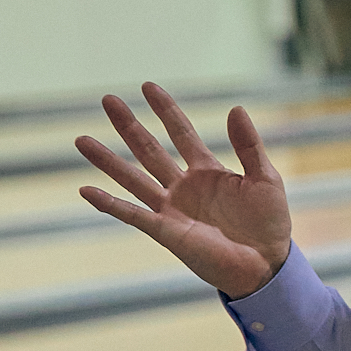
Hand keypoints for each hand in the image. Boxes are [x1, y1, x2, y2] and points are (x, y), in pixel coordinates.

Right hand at [75, 83, 291, 299]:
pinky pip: (132, 215)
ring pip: (132, 178)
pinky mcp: (166, 232)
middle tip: (107, 100)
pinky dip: (108, 203)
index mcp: (208, 172)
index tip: (148, 86)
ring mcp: (172, 209)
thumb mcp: (265, 178)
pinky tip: (86, 189)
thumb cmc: (269, 224)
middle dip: (128, 125)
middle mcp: (184, 187)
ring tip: (81, 139)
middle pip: (149, 150)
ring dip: (107, 160)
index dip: (166, 110)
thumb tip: (235, 108)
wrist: (267, 264)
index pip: (181, 133)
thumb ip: (249, 146)